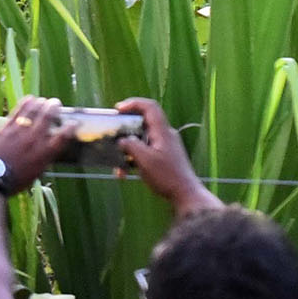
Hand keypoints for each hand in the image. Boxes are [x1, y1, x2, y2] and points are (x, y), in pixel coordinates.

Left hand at [0, 96, 74, 192]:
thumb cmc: (11, 182)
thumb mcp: (33, 174)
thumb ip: (41, 161)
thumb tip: (46, 153)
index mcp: (44, 155)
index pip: (63, 137)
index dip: (71, 127)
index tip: (74, 123)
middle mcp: (34, 141)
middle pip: (48, 118)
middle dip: (54, 108)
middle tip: (56, 104)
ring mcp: (19, 133)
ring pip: (33, 112)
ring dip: (40, 104)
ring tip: (43, 101)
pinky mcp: (5, 129)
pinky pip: (18, 112)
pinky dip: (25, 104)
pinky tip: (29, 99)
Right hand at [116, 97, 218, 213]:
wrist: (185, 194)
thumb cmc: (166, 176)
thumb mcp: (144, 160)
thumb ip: (131, 145)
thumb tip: (122, 140)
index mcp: (163, 132)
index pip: (150, 107)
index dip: (133, 103)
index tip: (117, 109)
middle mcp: (165, 135)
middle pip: (143, 123)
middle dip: (125, 130)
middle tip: (112, 137)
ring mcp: (165, 146)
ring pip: (141, 139)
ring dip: (127, 150)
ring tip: (117, 166)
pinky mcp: (164, 156)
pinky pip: (145, 151)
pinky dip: (133, 158)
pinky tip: (125, 173)